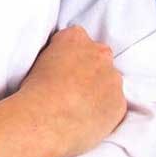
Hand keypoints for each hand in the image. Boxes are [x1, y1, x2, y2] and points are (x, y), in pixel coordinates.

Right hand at [18, 24, 127, 156]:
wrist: (47, 119)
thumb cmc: (35, 91)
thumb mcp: (37, 60)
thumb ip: (57, 55)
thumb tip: (61, 66)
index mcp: (75, 37)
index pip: (77, 38)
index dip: (70, 55)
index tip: (63, 68)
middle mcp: (99, 53)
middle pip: (99, 57)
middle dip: (90, 69)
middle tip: (73, 88)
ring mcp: (113, 78)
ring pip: (109, 81)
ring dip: (99, 90)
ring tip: (79, 106)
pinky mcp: (120, 102)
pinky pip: (114, 104)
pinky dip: (105, 110)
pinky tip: (87, 118)